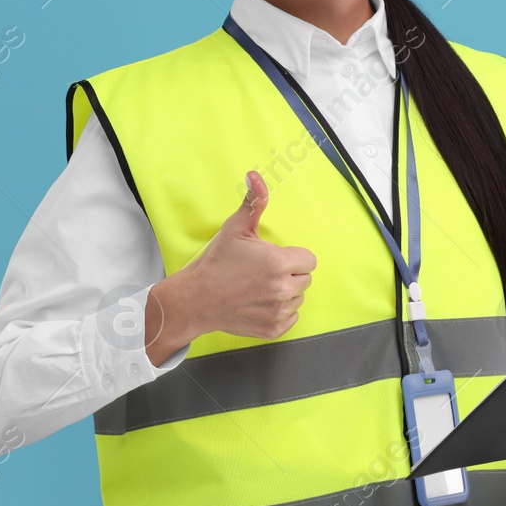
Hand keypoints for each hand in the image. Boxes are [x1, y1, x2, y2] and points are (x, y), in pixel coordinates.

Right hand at [158, 170, 315, 344]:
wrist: (196, 299)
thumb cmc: (216, 263)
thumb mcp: (235, 228)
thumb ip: (253, 202)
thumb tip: (256, 176)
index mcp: (279, 262)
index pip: (309, 260)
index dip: (292, 257)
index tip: (274, 258)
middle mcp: (282, 288)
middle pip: (305, 279)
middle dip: (289, 274)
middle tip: (263, 272)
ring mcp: (278, 311)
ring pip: (298, 298)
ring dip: (284, 293)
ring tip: (259, 287)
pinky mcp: (273, 329)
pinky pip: (291, 318)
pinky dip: (280, 312)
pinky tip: (260, 303)